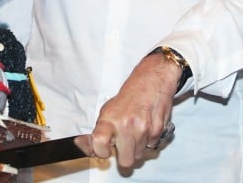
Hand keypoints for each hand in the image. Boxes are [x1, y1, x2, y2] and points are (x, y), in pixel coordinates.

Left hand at [78, 52, 179, 166]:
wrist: (152, 80)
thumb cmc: (131, 94)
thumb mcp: (108, 109)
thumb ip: (100, 130)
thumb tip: (85, 146)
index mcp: (109, 119)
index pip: (99, 145)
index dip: (101, 152)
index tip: (104, 151)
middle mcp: (125, 125)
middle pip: (126, 161)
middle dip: (125, 156)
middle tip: (124, 145)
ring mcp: (142, 129)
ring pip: (139, 156)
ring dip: (137, 147)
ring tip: (136, 131)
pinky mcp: (157, 130)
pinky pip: (151, 147)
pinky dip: (149, 141)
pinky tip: (146, 127)